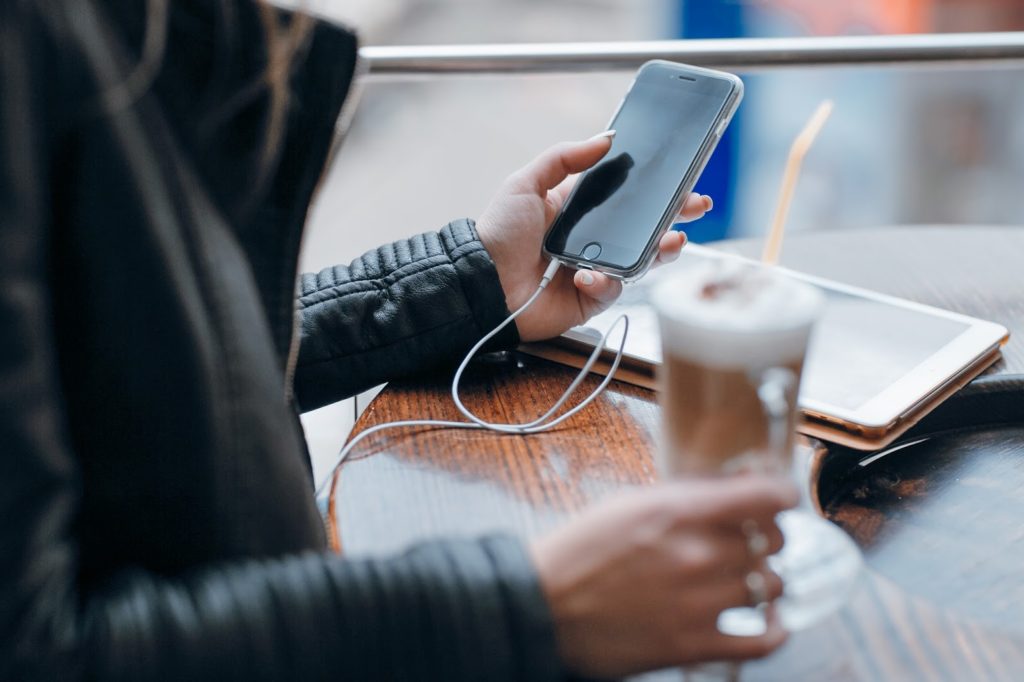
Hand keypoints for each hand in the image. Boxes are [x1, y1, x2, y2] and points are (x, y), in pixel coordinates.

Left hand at [476, 134, 712, 342]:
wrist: (481, 282)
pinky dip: (605, 282)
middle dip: (676, 218)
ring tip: (670, 241)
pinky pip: (613, 290)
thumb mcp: (526, 183)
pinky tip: (588, 277)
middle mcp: (593, 240)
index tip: (684, 179)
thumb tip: (606, 136)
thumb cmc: (498, 233)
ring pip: (641, 261)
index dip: (657, 190)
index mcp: (580, 210)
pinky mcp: (590, 299)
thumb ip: (564, 158)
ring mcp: (595, 270)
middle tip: (696, 208)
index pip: (628, 197)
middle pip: (646, 228)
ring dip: (659, 250)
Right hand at [530, 476, 797, 677]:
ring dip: (764, 581)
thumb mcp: (628, 504)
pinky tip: (771, 623)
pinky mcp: (694, 644)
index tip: (781, 497)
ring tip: (748, 580)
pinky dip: (775, 631)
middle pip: (773, 542)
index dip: (781, 493)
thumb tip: (728, 494)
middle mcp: (698, 553)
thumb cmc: (578, 552)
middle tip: (754, 541)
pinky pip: (763, 640)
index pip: (764, 495)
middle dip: (767, 538)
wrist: (544, 606)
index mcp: (679, 511)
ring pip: (771, 586)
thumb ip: (682, 499)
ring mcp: (700, 602)